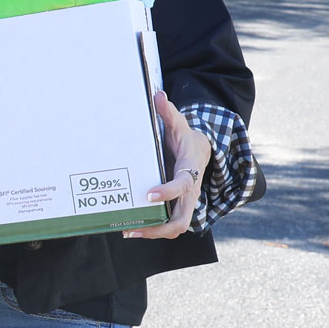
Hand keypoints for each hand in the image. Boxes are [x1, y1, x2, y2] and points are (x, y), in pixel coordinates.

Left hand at [126, 89, 210, 240]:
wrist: (199, 150)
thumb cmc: (184, 138)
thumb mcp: (178, 124)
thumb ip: (168, 112)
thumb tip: (157, 94)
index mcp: (189, 170)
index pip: (182, 184)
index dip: (167, 192)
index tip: (149, 195)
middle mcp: (190, 191)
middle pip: (183, 218)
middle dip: (159, 226)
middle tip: (135, 227)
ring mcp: (186, 202)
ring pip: (177, 226)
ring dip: (154, 232)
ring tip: (129, 231)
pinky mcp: (178, 207)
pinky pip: (170, 224)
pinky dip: (154, 230)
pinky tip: (132, 228)